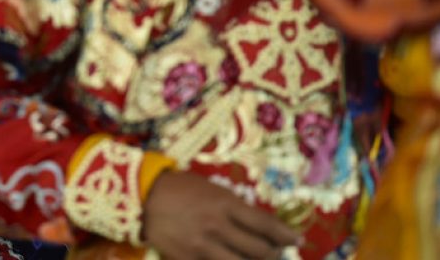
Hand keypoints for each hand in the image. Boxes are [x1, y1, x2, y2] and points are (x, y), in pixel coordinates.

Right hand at [142, 171, 298, 259]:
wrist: (142, 197)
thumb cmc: (179, 187)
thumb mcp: (211, 189)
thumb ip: (233, 206)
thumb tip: (257, 225)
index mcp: (226, 204)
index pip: (266, 225)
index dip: (286, 236)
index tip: (297, 240)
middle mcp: (219, 227)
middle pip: (260, 251)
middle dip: (274, 255)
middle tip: (276, 253)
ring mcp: (204, 247)